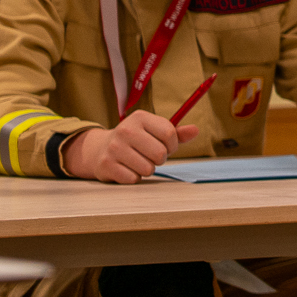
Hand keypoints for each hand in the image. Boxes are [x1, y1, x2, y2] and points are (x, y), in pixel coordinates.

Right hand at [62, 111, 199, 183]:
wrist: (100, 149)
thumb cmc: (136, 140)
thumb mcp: (154, 131)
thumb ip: (176, 133)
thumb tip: (196, 130)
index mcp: (140, 118)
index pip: (169, 134)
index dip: (172, 145)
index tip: (166, 146)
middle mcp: (126, 130)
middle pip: (160, 154)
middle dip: (159, 159)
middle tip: (150, 155)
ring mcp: (114, 148)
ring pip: (148, 169)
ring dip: (147, 169)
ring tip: (137, 161)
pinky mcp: (107, 165)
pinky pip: (134, 179)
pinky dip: (134, 177)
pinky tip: (126, 168)